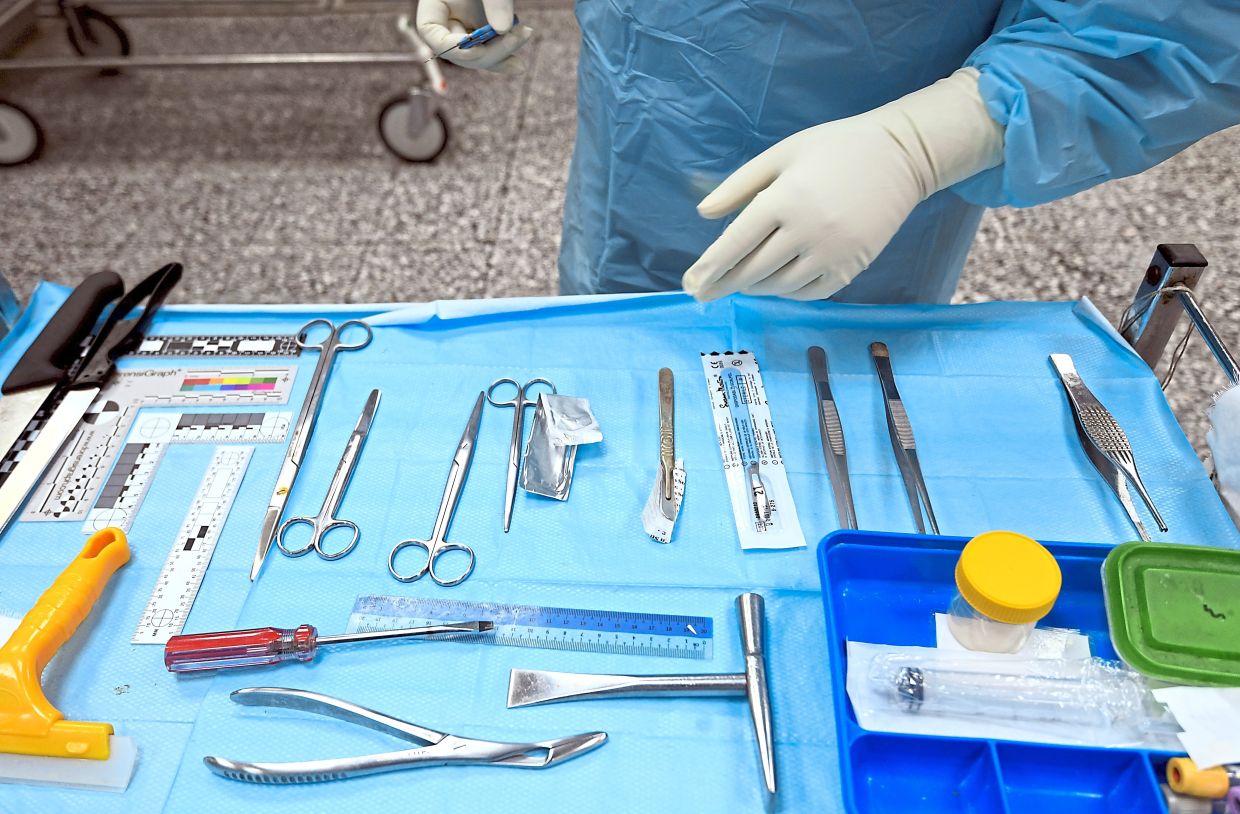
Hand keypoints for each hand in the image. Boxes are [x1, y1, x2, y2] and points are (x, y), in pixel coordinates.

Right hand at [417, 0, 533, 73]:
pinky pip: (489, 50)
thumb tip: (503, 29)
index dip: (451, 46)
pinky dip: (504, 54)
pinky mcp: (483, 28)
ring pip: (475, 55)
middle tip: (514, 40)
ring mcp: (465, 24)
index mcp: (435, 2)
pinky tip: (519, 64)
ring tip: (524, 35)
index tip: (479, 50)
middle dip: (486, 54)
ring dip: (500, 54)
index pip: (429, 31)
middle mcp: (447, 16)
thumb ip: (494, 1)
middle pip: (456, 50)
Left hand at [682, 69, 1003, 301]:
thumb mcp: (781, 154)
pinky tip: (775, 283)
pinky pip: (810, 291)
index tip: (691, 284)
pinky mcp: (852, 267)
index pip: (735, 244)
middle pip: (752, 271)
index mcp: (785, 199)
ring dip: (754, 287)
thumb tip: (703, 214)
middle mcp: (807, 230)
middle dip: (723, 285)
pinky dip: (787, 291)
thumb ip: (739, 185)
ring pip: (779, 286)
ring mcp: (832, 253)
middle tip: (702, 294)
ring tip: (740, 281)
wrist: (900, 156)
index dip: (709, 268)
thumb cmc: (833, 149)